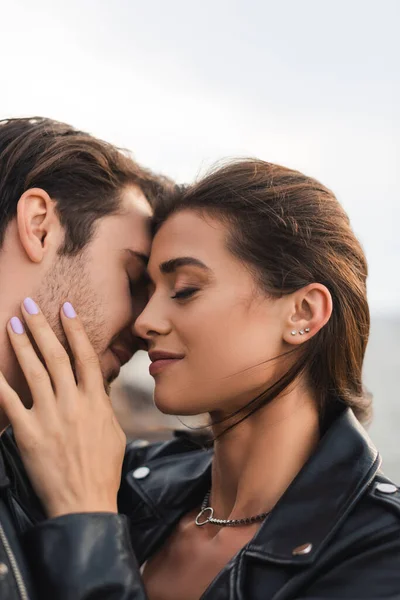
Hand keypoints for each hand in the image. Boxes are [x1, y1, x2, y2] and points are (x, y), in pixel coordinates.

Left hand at [0, 299, 125, 517]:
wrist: (85, 502)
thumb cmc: (102, 468)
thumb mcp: (113, 430)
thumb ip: (101, 403)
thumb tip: (93, 384)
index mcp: (95, 401)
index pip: (85, 356)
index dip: (75, 330)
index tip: (65, 309)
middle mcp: (72, 403)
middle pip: (56, 356)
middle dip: (42, 328)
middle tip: (29, 306)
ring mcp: (49, 416)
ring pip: (34, 371)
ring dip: (23, 345)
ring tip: (13, 324)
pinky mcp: (27, 433)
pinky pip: (9, 402)